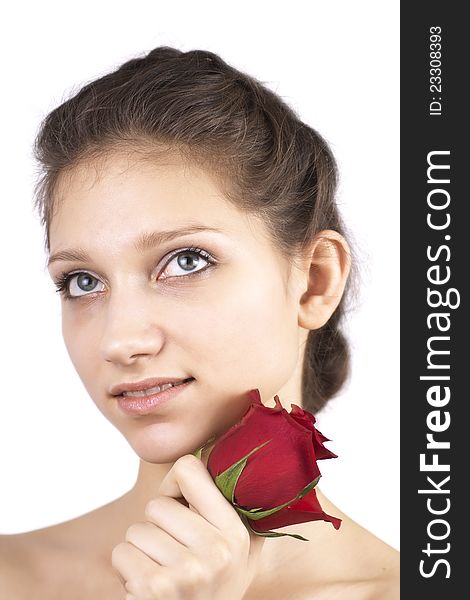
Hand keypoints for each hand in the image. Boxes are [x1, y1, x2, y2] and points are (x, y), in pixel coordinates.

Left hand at [111, 450, 265, 598]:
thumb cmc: (214, 588)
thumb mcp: (241, 552)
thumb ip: (235, 508)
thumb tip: (216, 451)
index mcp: (236, 533)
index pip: (188, 469)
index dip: (174, 484)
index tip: (179, 504)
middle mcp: (216, 551)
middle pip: (157, 504)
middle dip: (157, 527)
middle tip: (172, 553)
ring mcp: (186, 571)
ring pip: (137, 529)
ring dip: (141, 551)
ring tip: (163, 572)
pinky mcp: (154, 588)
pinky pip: (122, 553)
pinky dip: (127, 569)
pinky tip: (148, 587)